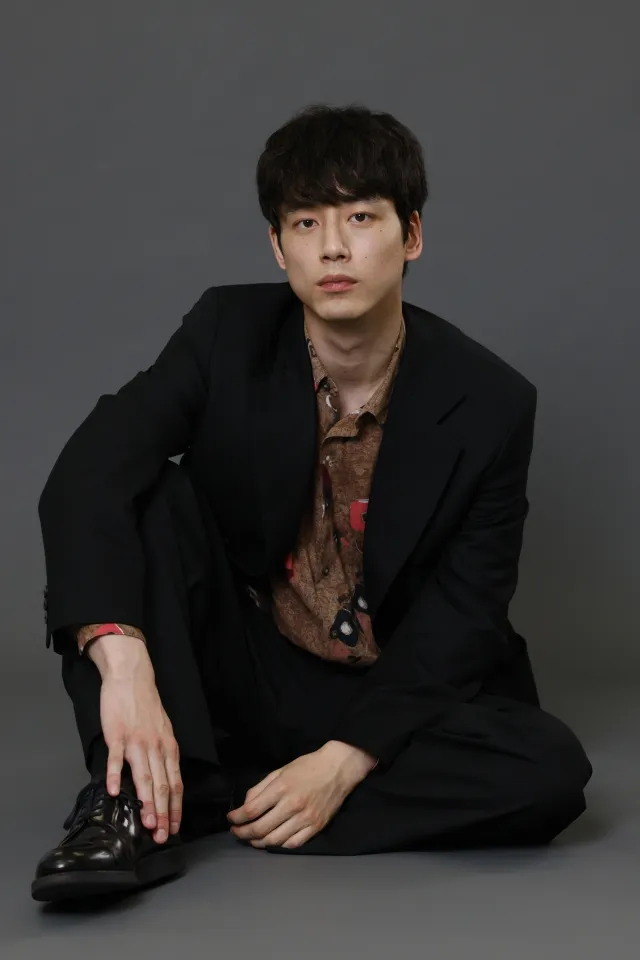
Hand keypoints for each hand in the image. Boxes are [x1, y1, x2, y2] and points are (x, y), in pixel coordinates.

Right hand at [91, 635, 182, 844]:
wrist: (131, 678)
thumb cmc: (146, 706)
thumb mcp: (163, 730)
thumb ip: (163, 755)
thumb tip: (164, 781)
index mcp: (168, 747)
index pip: (176, 783)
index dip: (176, 807)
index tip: (175, 827)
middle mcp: (156, 747)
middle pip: (163, 784)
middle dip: (164, 813)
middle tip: (163, 836)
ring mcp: (136, 741)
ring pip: (144, 776)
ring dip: (146, 801)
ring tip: (147, 823)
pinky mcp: (117, 735)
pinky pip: (116, 758)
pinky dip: (114, 775)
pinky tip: (111, 791)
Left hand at [226, 741, 375, 848]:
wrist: (338, 768)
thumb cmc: (308, 766)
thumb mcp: (281, 770)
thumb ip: (261, 787)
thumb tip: (246, 805)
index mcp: (282, 788)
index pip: (252, 810)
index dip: (237, 818)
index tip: (231, 819)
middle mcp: (292, 805)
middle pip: (260, 828)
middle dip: (243, 833)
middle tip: (237, 832)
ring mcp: (305, 818)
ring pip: (275, 840)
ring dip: (258, 842)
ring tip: (251, 839)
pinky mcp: (316, 827)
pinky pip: (293, 844)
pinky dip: (279, 845)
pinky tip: (272, 841)